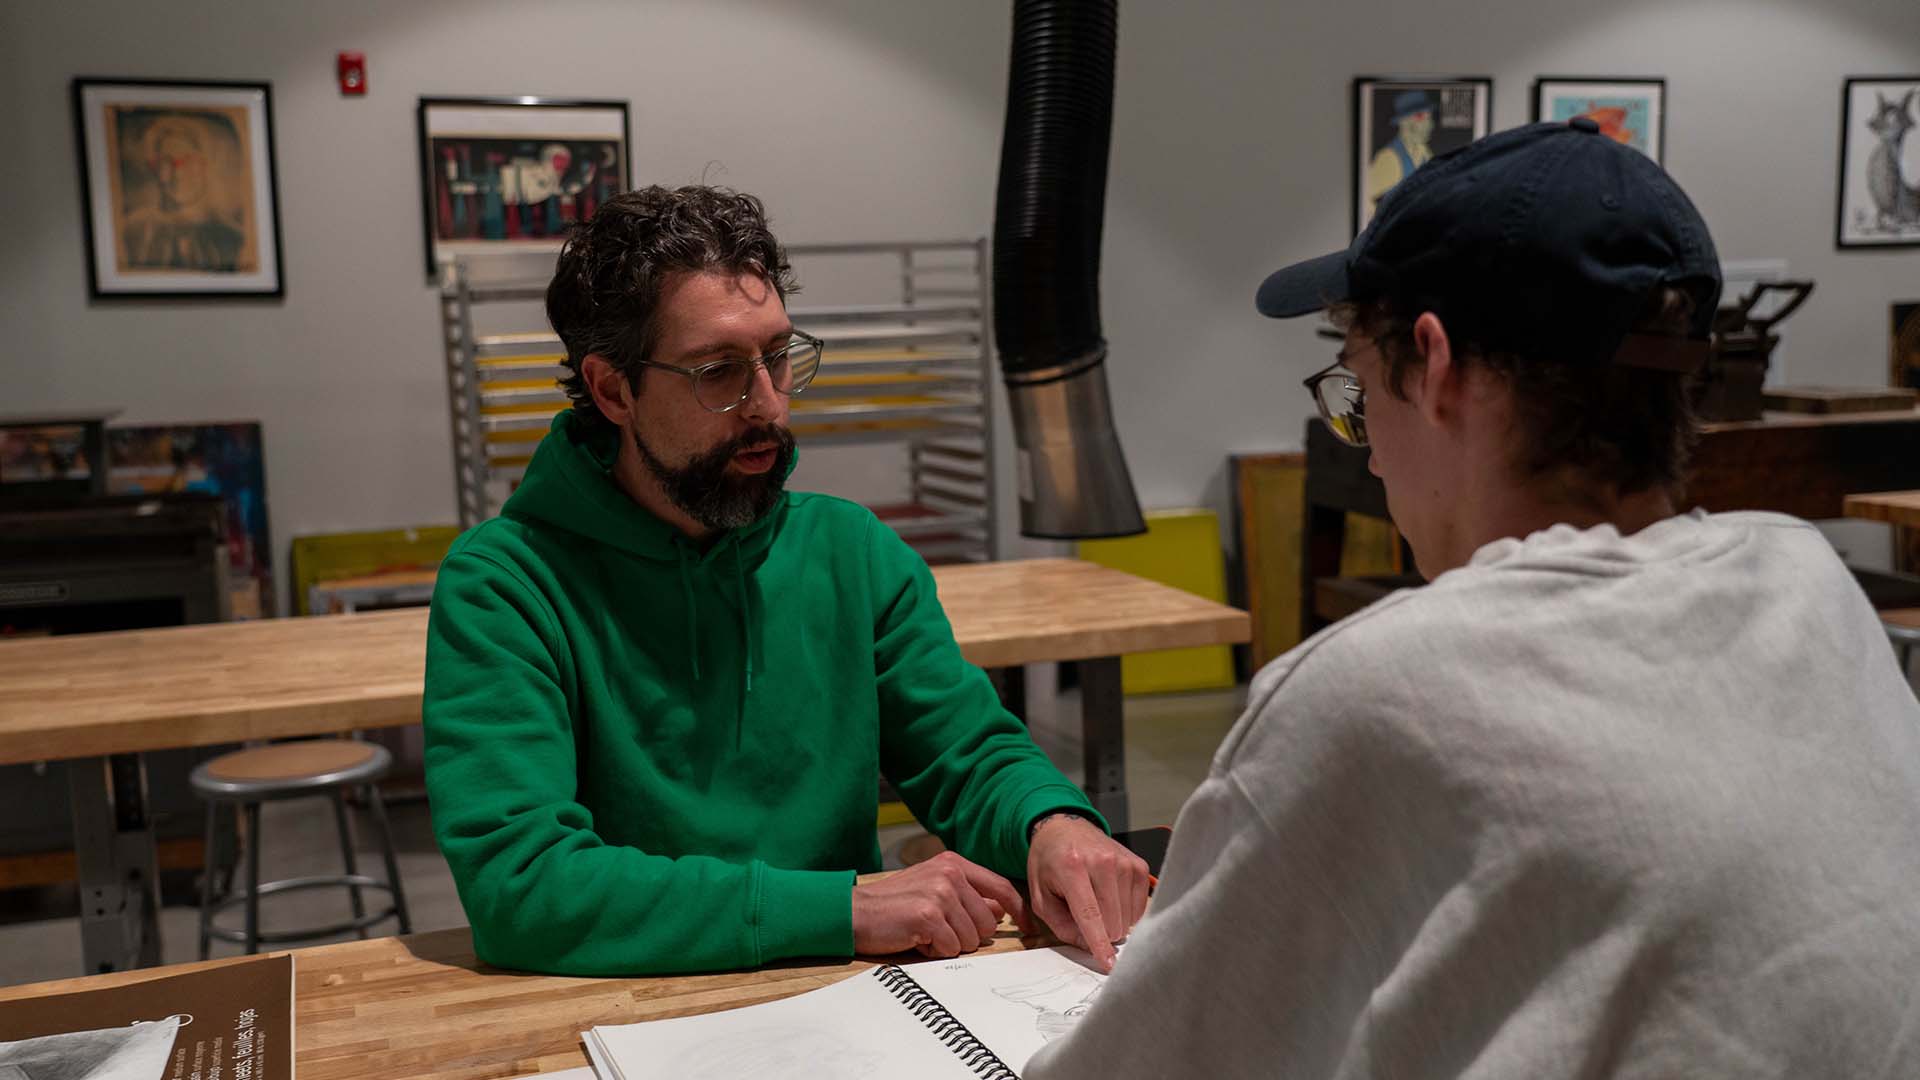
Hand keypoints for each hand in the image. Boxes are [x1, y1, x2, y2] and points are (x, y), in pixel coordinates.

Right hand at [852, 851, 1028, 958]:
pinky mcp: (929, 915)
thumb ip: (969, 895)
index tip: (1028, 928)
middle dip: (968, 935)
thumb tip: (1000, 909)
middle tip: (940, 930)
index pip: (1001, 887)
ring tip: (926, 933)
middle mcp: (950, 874)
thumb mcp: (935, 889)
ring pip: (971, 938)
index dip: (1019, 911)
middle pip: (988, 922)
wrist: (856, 911)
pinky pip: (952, 947)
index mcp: (954, 863)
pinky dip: (936, 950)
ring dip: (950, 944)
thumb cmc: (895, 904)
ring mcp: (940, 893)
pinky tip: (918, 939)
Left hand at [1025, 815, 1150, 971]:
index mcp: (1072, 868)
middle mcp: (1102, 862)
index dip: (1099, 943)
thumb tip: (1088, 947)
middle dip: (1101, 933)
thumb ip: (1061, 925)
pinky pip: (1140, 907)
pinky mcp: (1139, 865)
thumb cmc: (1049, 864)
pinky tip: (1111, 899)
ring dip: (1113, 921)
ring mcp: (1124, 862)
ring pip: (1128, 918)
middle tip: (1085, 917)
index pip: (1090, 914)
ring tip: (1096, 901)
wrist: (1065, 828)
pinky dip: (1125, 912)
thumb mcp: (1041, 896)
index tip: (1109, 965)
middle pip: (1113, 921)